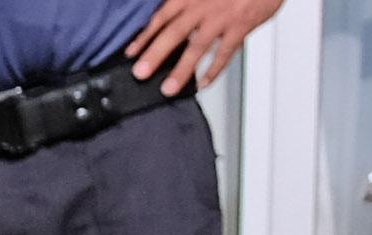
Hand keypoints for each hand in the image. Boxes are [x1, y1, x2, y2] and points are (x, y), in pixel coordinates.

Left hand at [129, 0, 277, 91]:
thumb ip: (186, 4)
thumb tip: (165, 20)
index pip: (161, 17)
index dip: (144, 36)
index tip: (130, 53)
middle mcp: (203, 6)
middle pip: (174, 33)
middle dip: (155, 55)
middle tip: (140, 74)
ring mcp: (222, 17)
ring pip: (198, 46)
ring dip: (182, 69)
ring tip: (169, 88)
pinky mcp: (241, 26)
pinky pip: (225, 52)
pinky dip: (214, 70)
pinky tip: (203, 83)